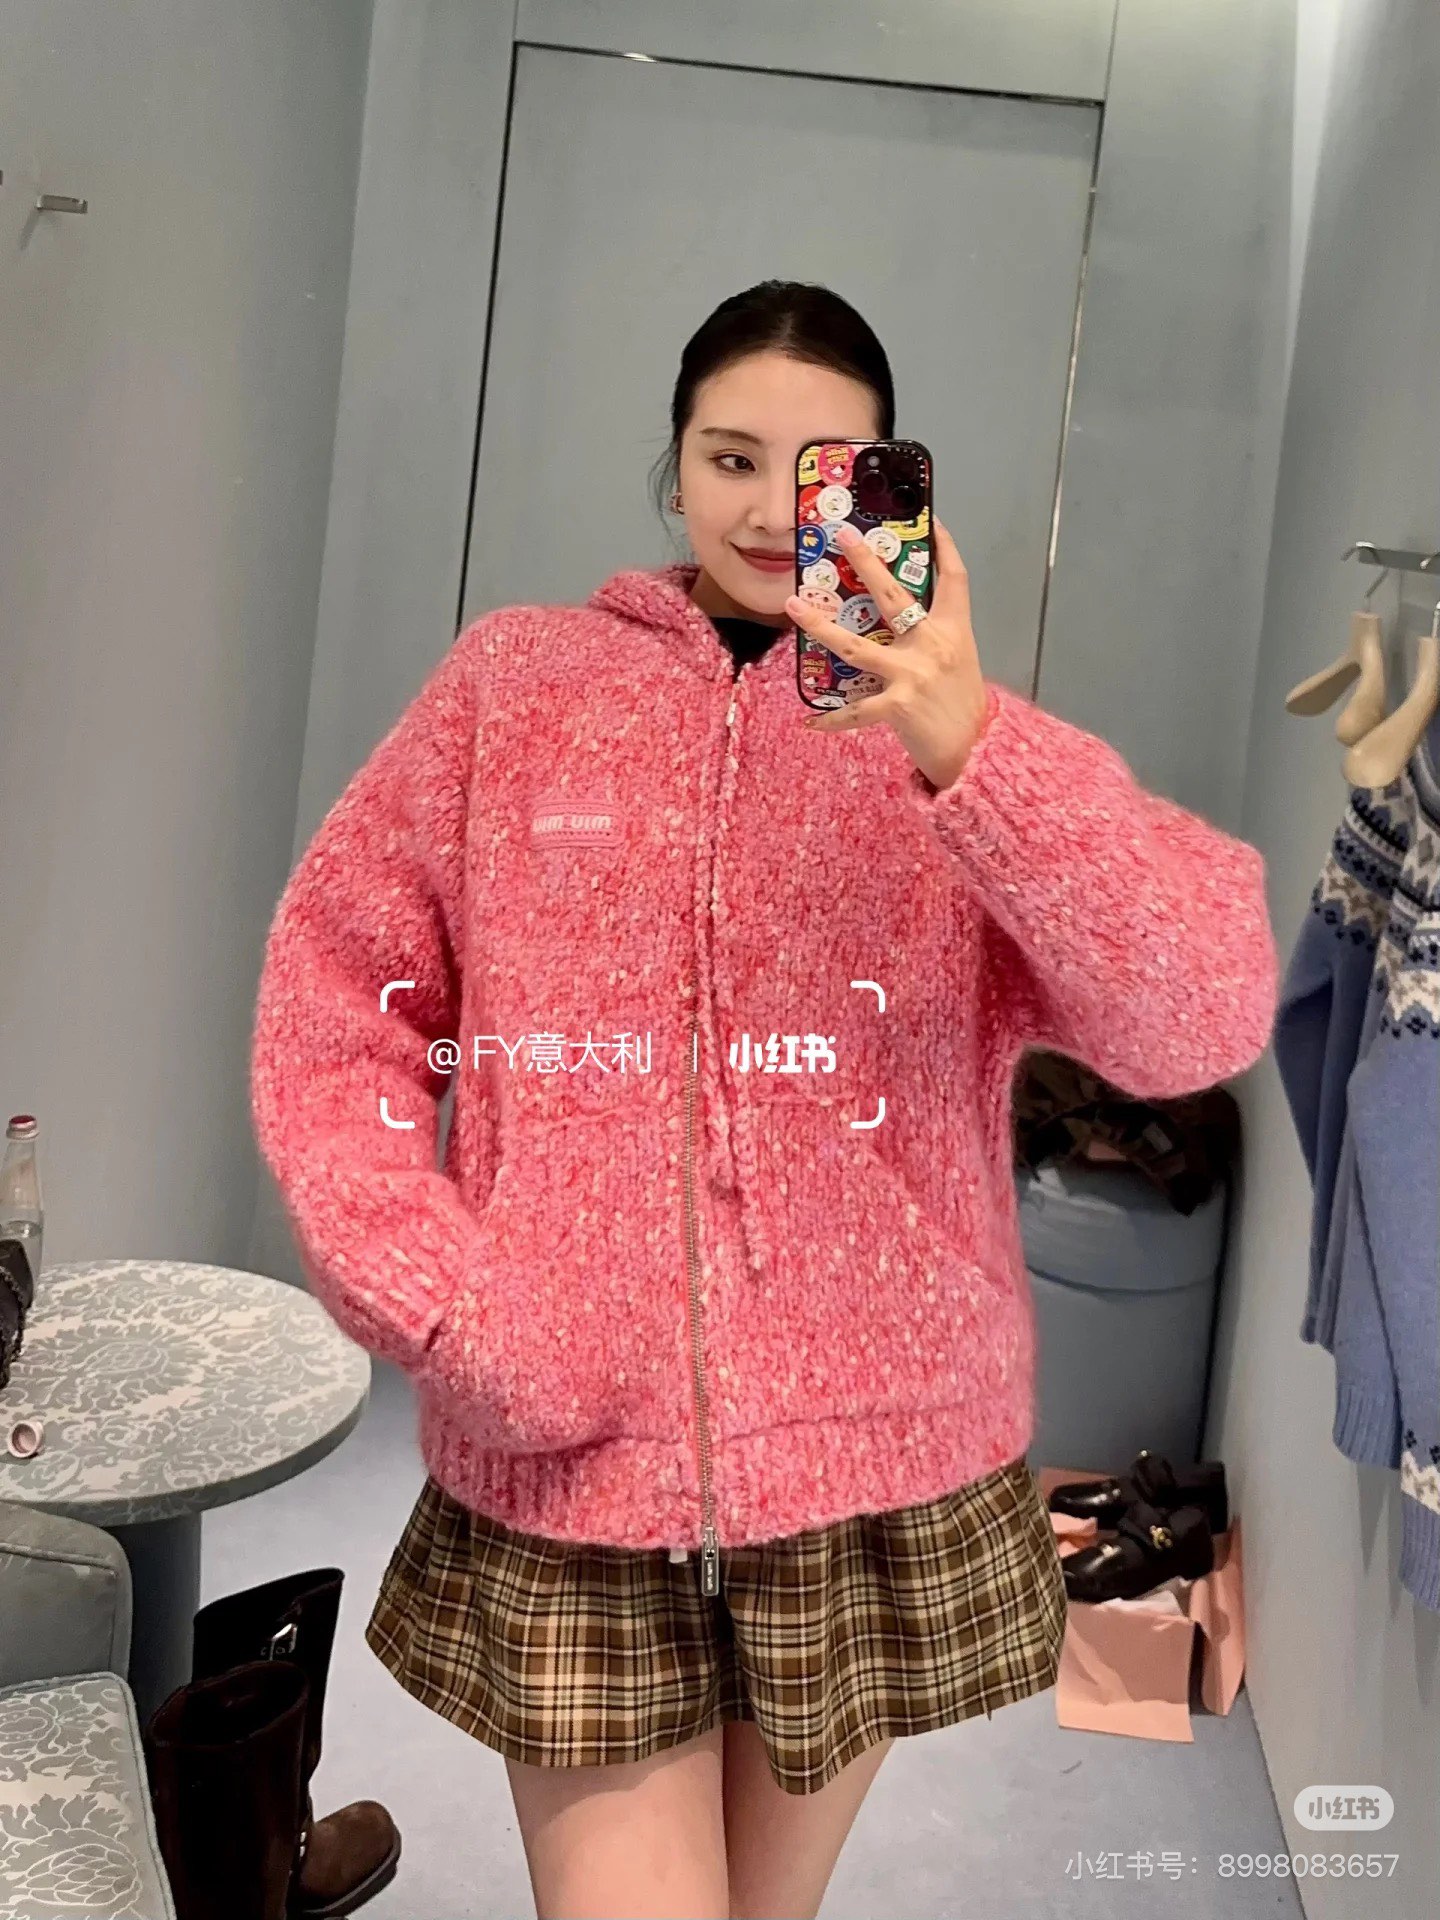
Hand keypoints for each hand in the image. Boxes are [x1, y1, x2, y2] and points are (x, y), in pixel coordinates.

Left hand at [787, 516, 988, 789]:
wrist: (974, 751)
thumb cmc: (962, 704)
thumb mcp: (958, 659)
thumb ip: (933, 635)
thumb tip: (902, 616)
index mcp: (953, 630)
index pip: (953, 578)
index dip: (944, 546)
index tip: (930, 520)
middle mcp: (932, 646)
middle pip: (895, 596)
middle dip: (867, 562)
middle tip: (843, 535)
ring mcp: (912, 675)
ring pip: (856, 646)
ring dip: (821, 626)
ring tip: (794, 606)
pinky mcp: (896, 707)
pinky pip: (854, 711)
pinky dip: (830, 719)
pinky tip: (809, 720)